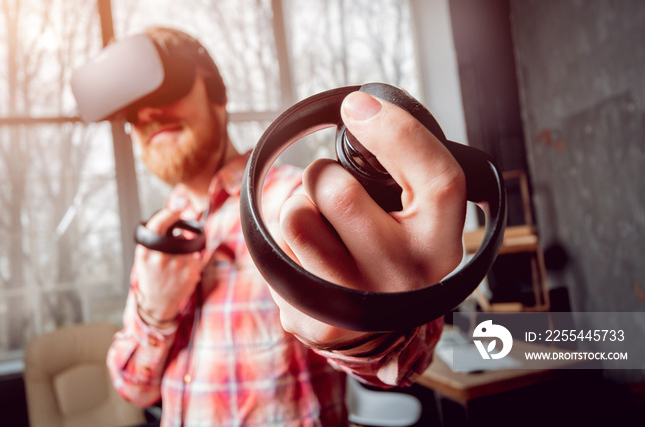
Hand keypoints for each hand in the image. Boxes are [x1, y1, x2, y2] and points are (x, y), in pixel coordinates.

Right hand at [134, 208, 202, 326]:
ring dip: (187, 249)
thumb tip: (176, 213)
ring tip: (178, 264)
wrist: (157, 305)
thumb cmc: (152, 277)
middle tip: (183, 234)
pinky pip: (197, 256)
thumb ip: (156, 239)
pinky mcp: (190, 272)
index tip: (178, 207)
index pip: (157, 224)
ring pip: (189, 245)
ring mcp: (176, 265)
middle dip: (183, 230)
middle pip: (178, 234)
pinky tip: (184, 271)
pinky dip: (194, 260)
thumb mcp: (144, 258)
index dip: (170, 212)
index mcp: (145, 252)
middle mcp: (159, 257)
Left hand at [276, 90, 466, 347]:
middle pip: (337, 190)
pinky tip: (311, 259)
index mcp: (442, 241)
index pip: (437, 176)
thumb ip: (410, 165)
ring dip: (299, 208)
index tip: (358, 105)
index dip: (394, 129)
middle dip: (322, 174)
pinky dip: (286, 244)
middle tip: (333, 188)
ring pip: (295, 216)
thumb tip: (360, 106)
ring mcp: (360, 303)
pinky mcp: (317, 318)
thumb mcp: (425, 215)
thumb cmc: (399, 255)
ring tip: (321, 225)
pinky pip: (276, 251)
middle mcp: (407, 275)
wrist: (383, 332)